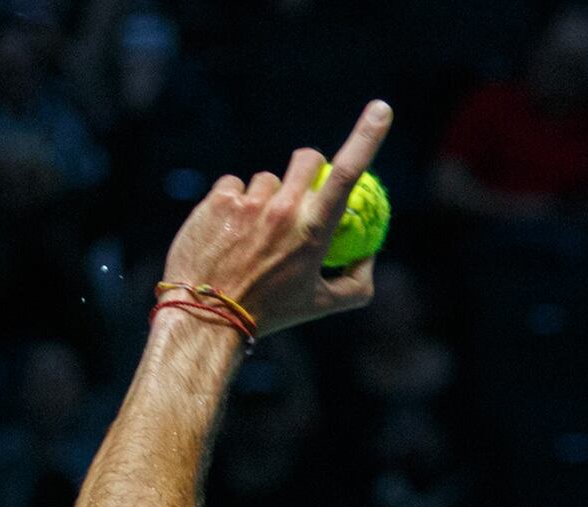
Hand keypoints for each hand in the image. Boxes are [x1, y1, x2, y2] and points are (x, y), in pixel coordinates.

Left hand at [161, 100, 392, 336]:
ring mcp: (248, 201)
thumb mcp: (324, 305)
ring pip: (267, 178)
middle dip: (309, 166)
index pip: (348, 173)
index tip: (380, 109)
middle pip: (306, 159)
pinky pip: (234, 185)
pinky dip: (236, 202)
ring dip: (267, 196)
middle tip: (301, 191)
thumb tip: (370, 253)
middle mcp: (283, 208)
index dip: (367, 136)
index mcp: (314, 230)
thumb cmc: (271, 312)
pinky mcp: (217, 199)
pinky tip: (229, 230)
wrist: (207, 315)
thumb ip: (358, 280)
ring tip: (254, 233)